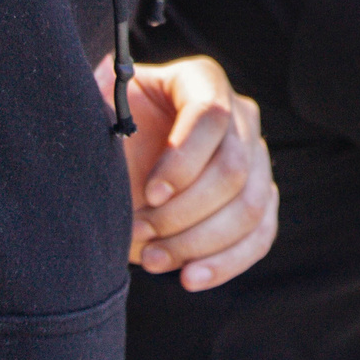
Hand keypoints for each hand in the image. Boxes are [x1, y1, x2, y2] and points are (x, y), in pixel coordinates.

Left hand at [98, 54, 278, 290]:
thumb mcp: (99, 112)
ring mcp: (256, 159)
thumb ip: (102, 103)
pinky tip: (190, 278)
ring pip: (251, 207)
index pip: (211, 115)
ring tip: (153, 259)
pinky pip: (259, 235)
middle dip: (184, 211)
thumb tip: (106, 95)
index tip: (148, 193)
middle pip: (234, 168)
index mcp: (201, 81)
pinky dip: (226, 262)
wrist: (118, 167)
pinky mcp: (260, 200)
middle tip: (140, 230)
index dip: (183, 160)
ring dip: (200, 242)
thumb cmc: (105, 134)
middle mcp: (239, 115)